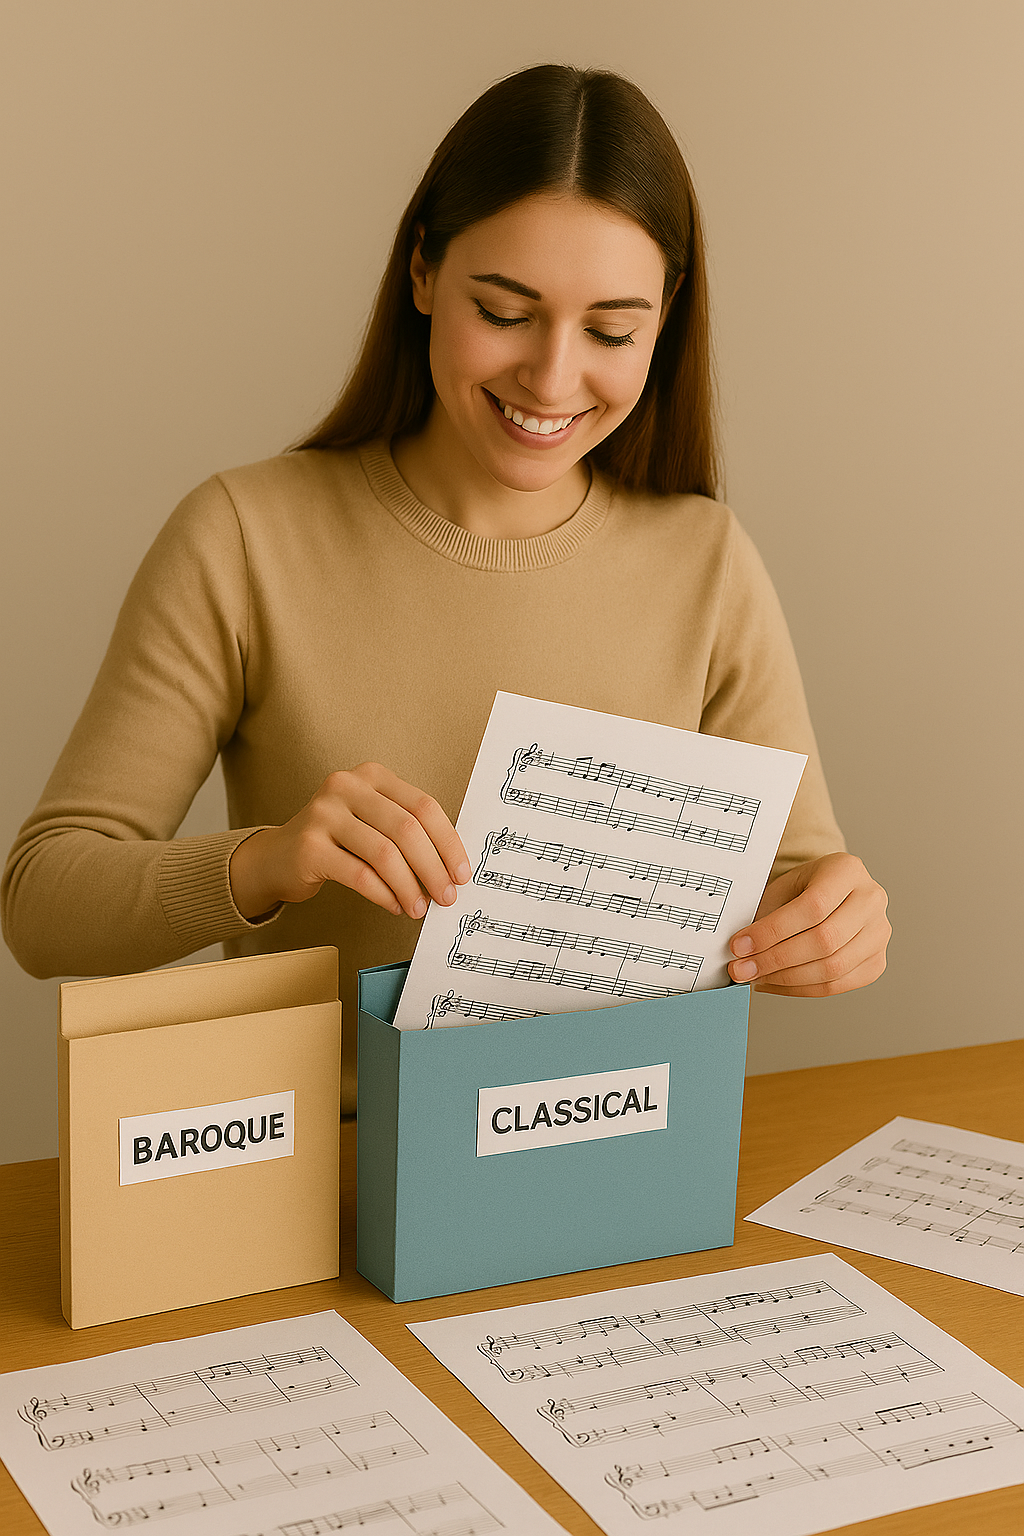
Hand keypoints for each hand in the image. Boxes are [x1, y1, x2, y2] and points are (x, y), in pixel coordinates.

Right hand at [229, 763, 470, 921]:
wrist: (278, 857)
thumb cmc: (336, 842)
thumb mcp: (372, 823)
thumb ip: (407, 834)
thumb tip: (451, 869)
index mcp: (372, 776)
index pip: (423, 806)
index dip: (448, 842)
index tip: (461, 873)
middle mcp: (346, 786)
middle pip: (406, 829)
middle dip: (432, 868)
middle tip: (445, 896)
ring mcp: (324, 814)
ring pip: (384, 854)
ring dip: (409, 886)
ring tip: (419, 908)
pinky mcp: (309, 846)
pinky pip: (359, 875)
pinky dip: (384, 895)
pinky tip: (395, 906)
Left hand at [727, 852, 889, 996]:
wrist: (832, 893)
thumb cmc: (803, 889)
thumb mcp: (784, 887)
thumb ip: (765, 913)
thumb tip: (739, 952)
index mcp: (847, 870)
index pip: (812, 906)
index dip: (772, 931)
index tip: (739, 945)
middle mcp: (872, 900)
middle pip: (825, 940)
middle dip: (775, 959)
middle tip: (742, 969)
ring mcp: (879, 933)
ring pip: (832, 968)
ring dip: (786, 979)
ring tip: (755, 977)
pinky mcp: (877, 961)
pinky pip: (838, 985)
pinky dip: (800, 989)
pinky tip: (775, 983)